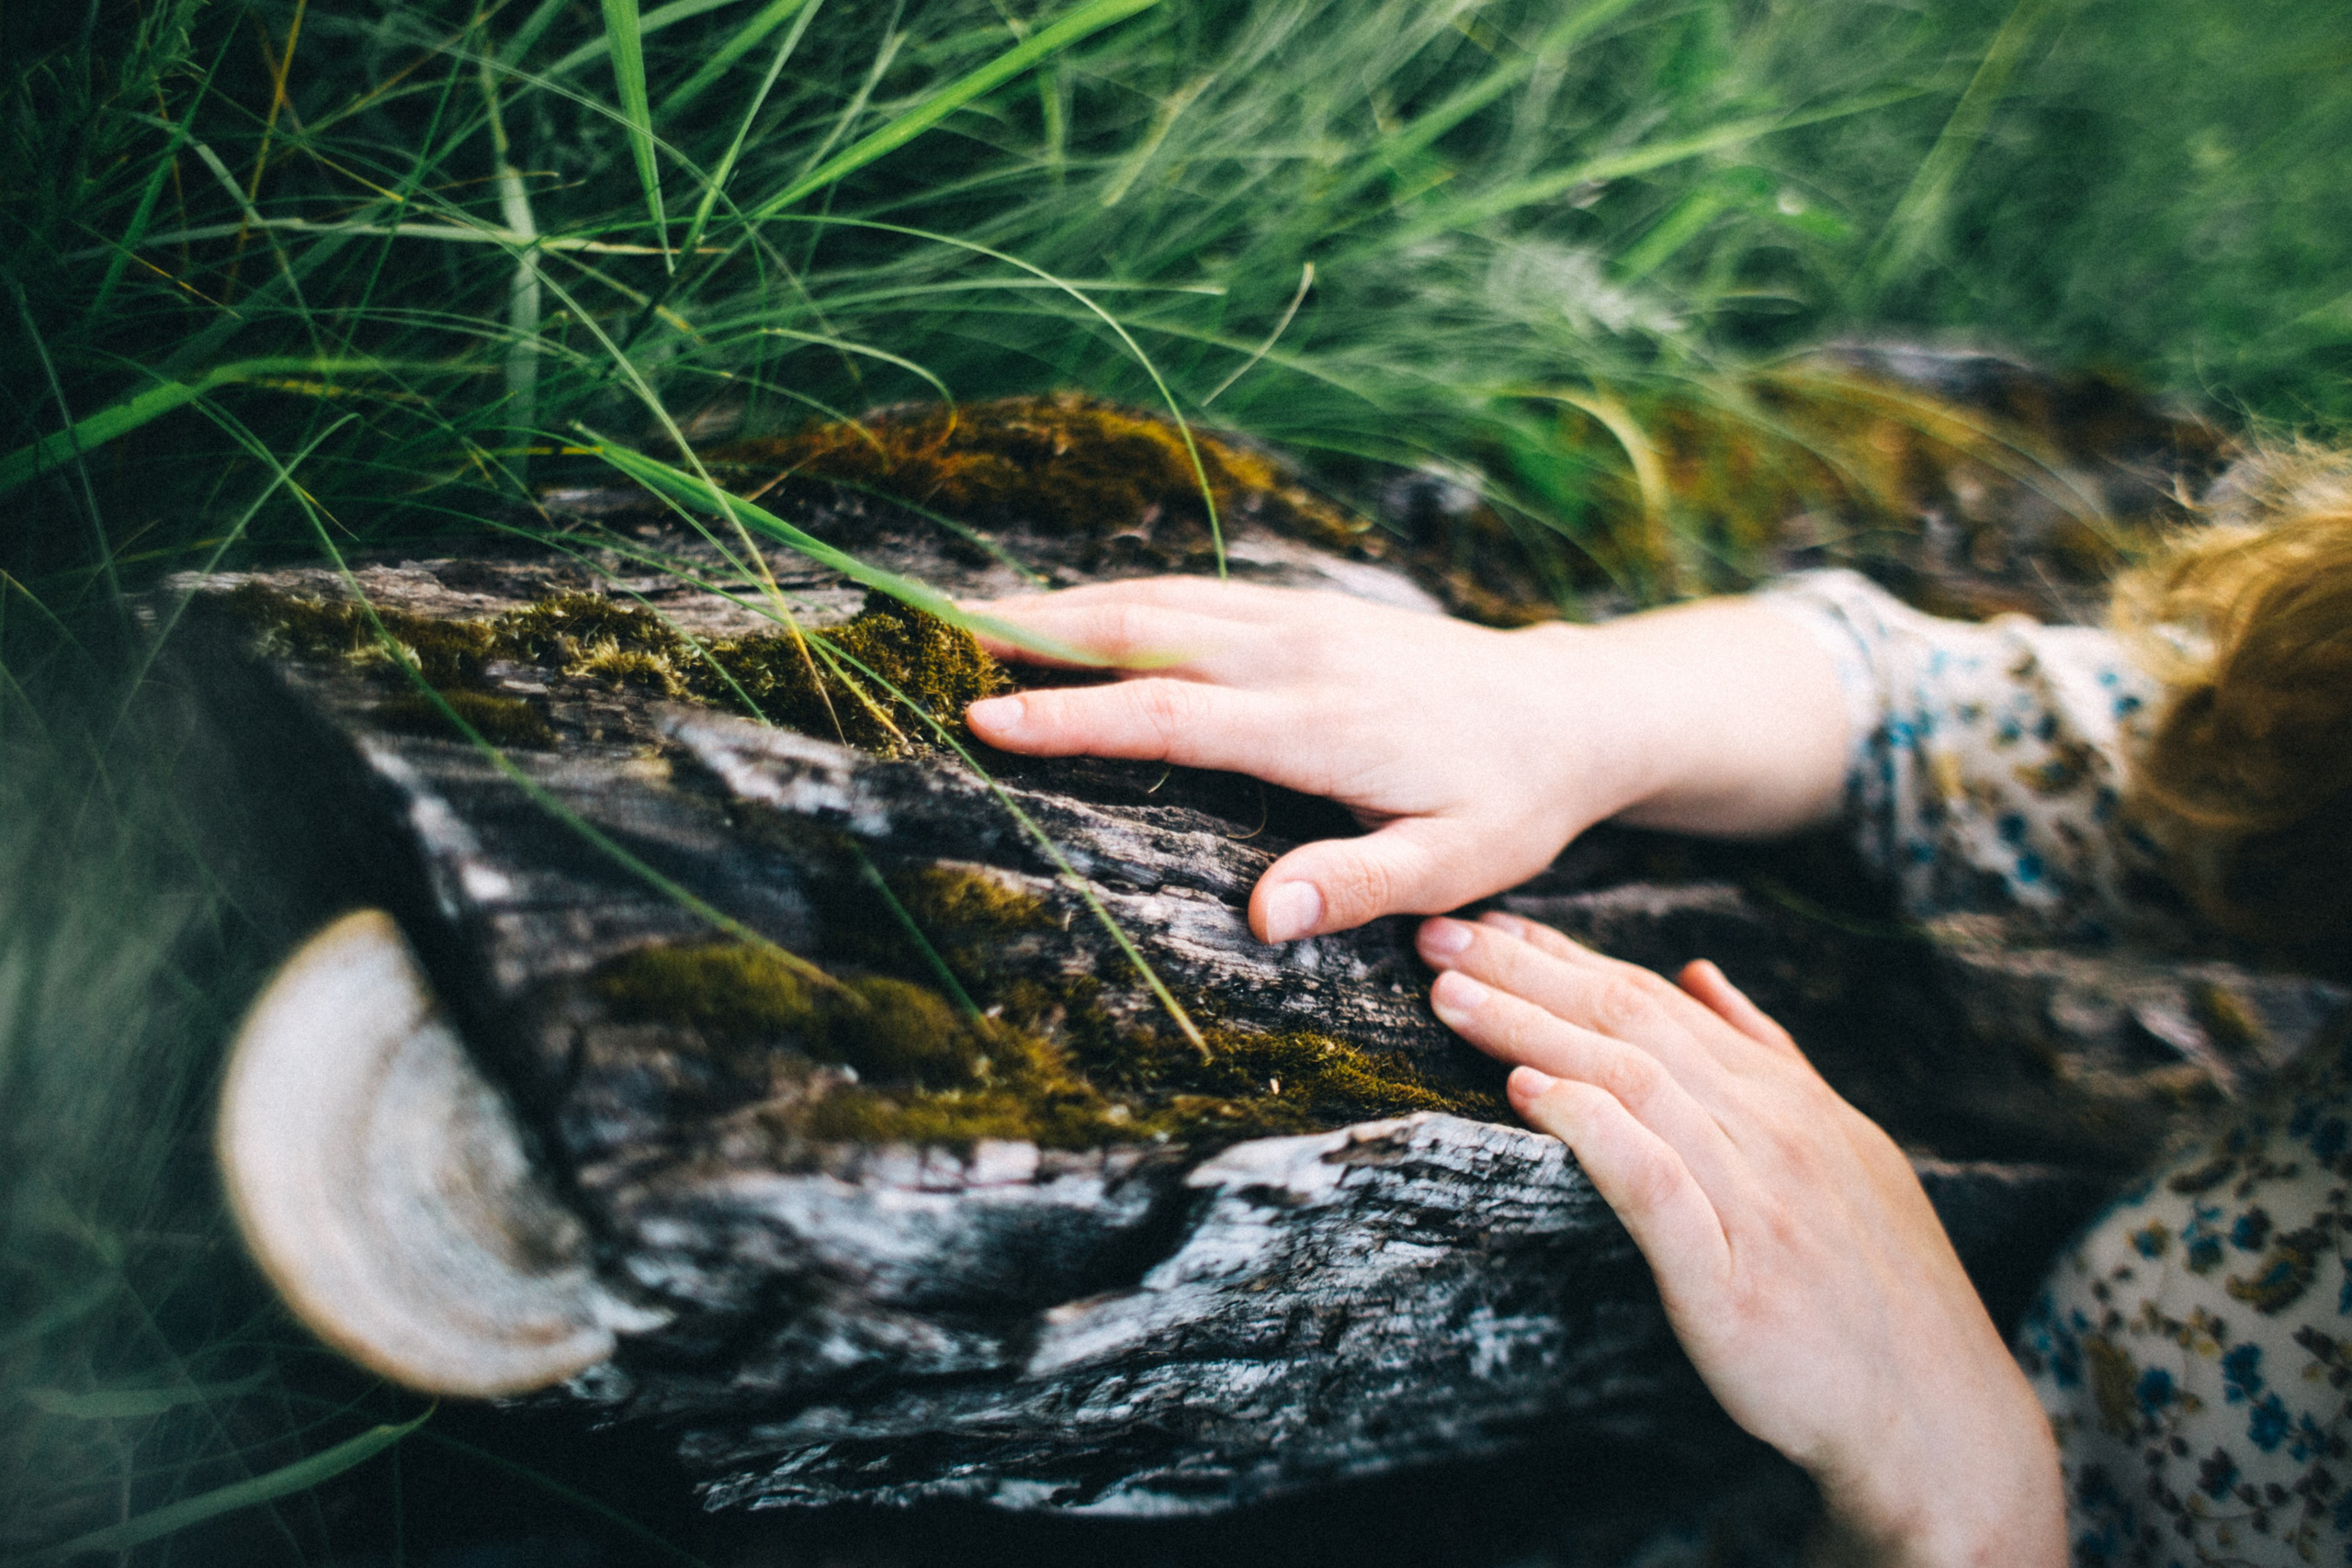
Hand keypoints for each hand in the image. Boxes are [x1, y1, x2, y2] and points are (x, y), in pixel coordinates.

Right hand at [964, 578, 1848, 942]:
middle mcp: (1299, 653)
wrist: (1571, 708)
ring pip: (1162, 599)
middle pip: (1144, 629)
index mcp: (1322, 724)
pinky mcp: (1306, 609)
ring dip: (1066, 605)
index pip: (1170, 715)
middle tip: (932, 637)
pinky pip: (1193, 592)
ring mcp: (1301, 618)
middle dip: (1035, 630)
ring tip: (972, 617)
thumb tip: (1260, 918)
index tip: (982, 715)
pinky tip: (1074, 611)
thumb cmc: (1513, 801)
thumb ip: (1358, 884)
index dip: (1071, 716)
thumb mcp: (1458, 866)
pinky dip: (1120, 597)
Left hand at [1416, 910, 2063, 1567]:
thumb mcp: (1841, 1149)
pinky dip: (1591, 1130)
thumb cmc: (1877, 1288)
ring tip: (1452, 997)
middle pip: (1631, 1024)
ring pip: (1632, 1084)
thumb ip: (1769, 1058)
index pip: (1657, 1001)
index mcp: (1784, 1097)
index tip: (1488, 923)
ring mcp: (1755, 1198)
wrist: (1938, 1416)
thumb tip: (1702, 974)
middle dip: (1527, 972)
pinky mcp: (1735, 1278)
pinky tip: (1530, 1093)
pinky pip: (1655, 1185)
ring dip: (1535, 1030)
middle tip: (1436, 934)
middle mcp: (1771, 1129)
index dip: (1566, 957)